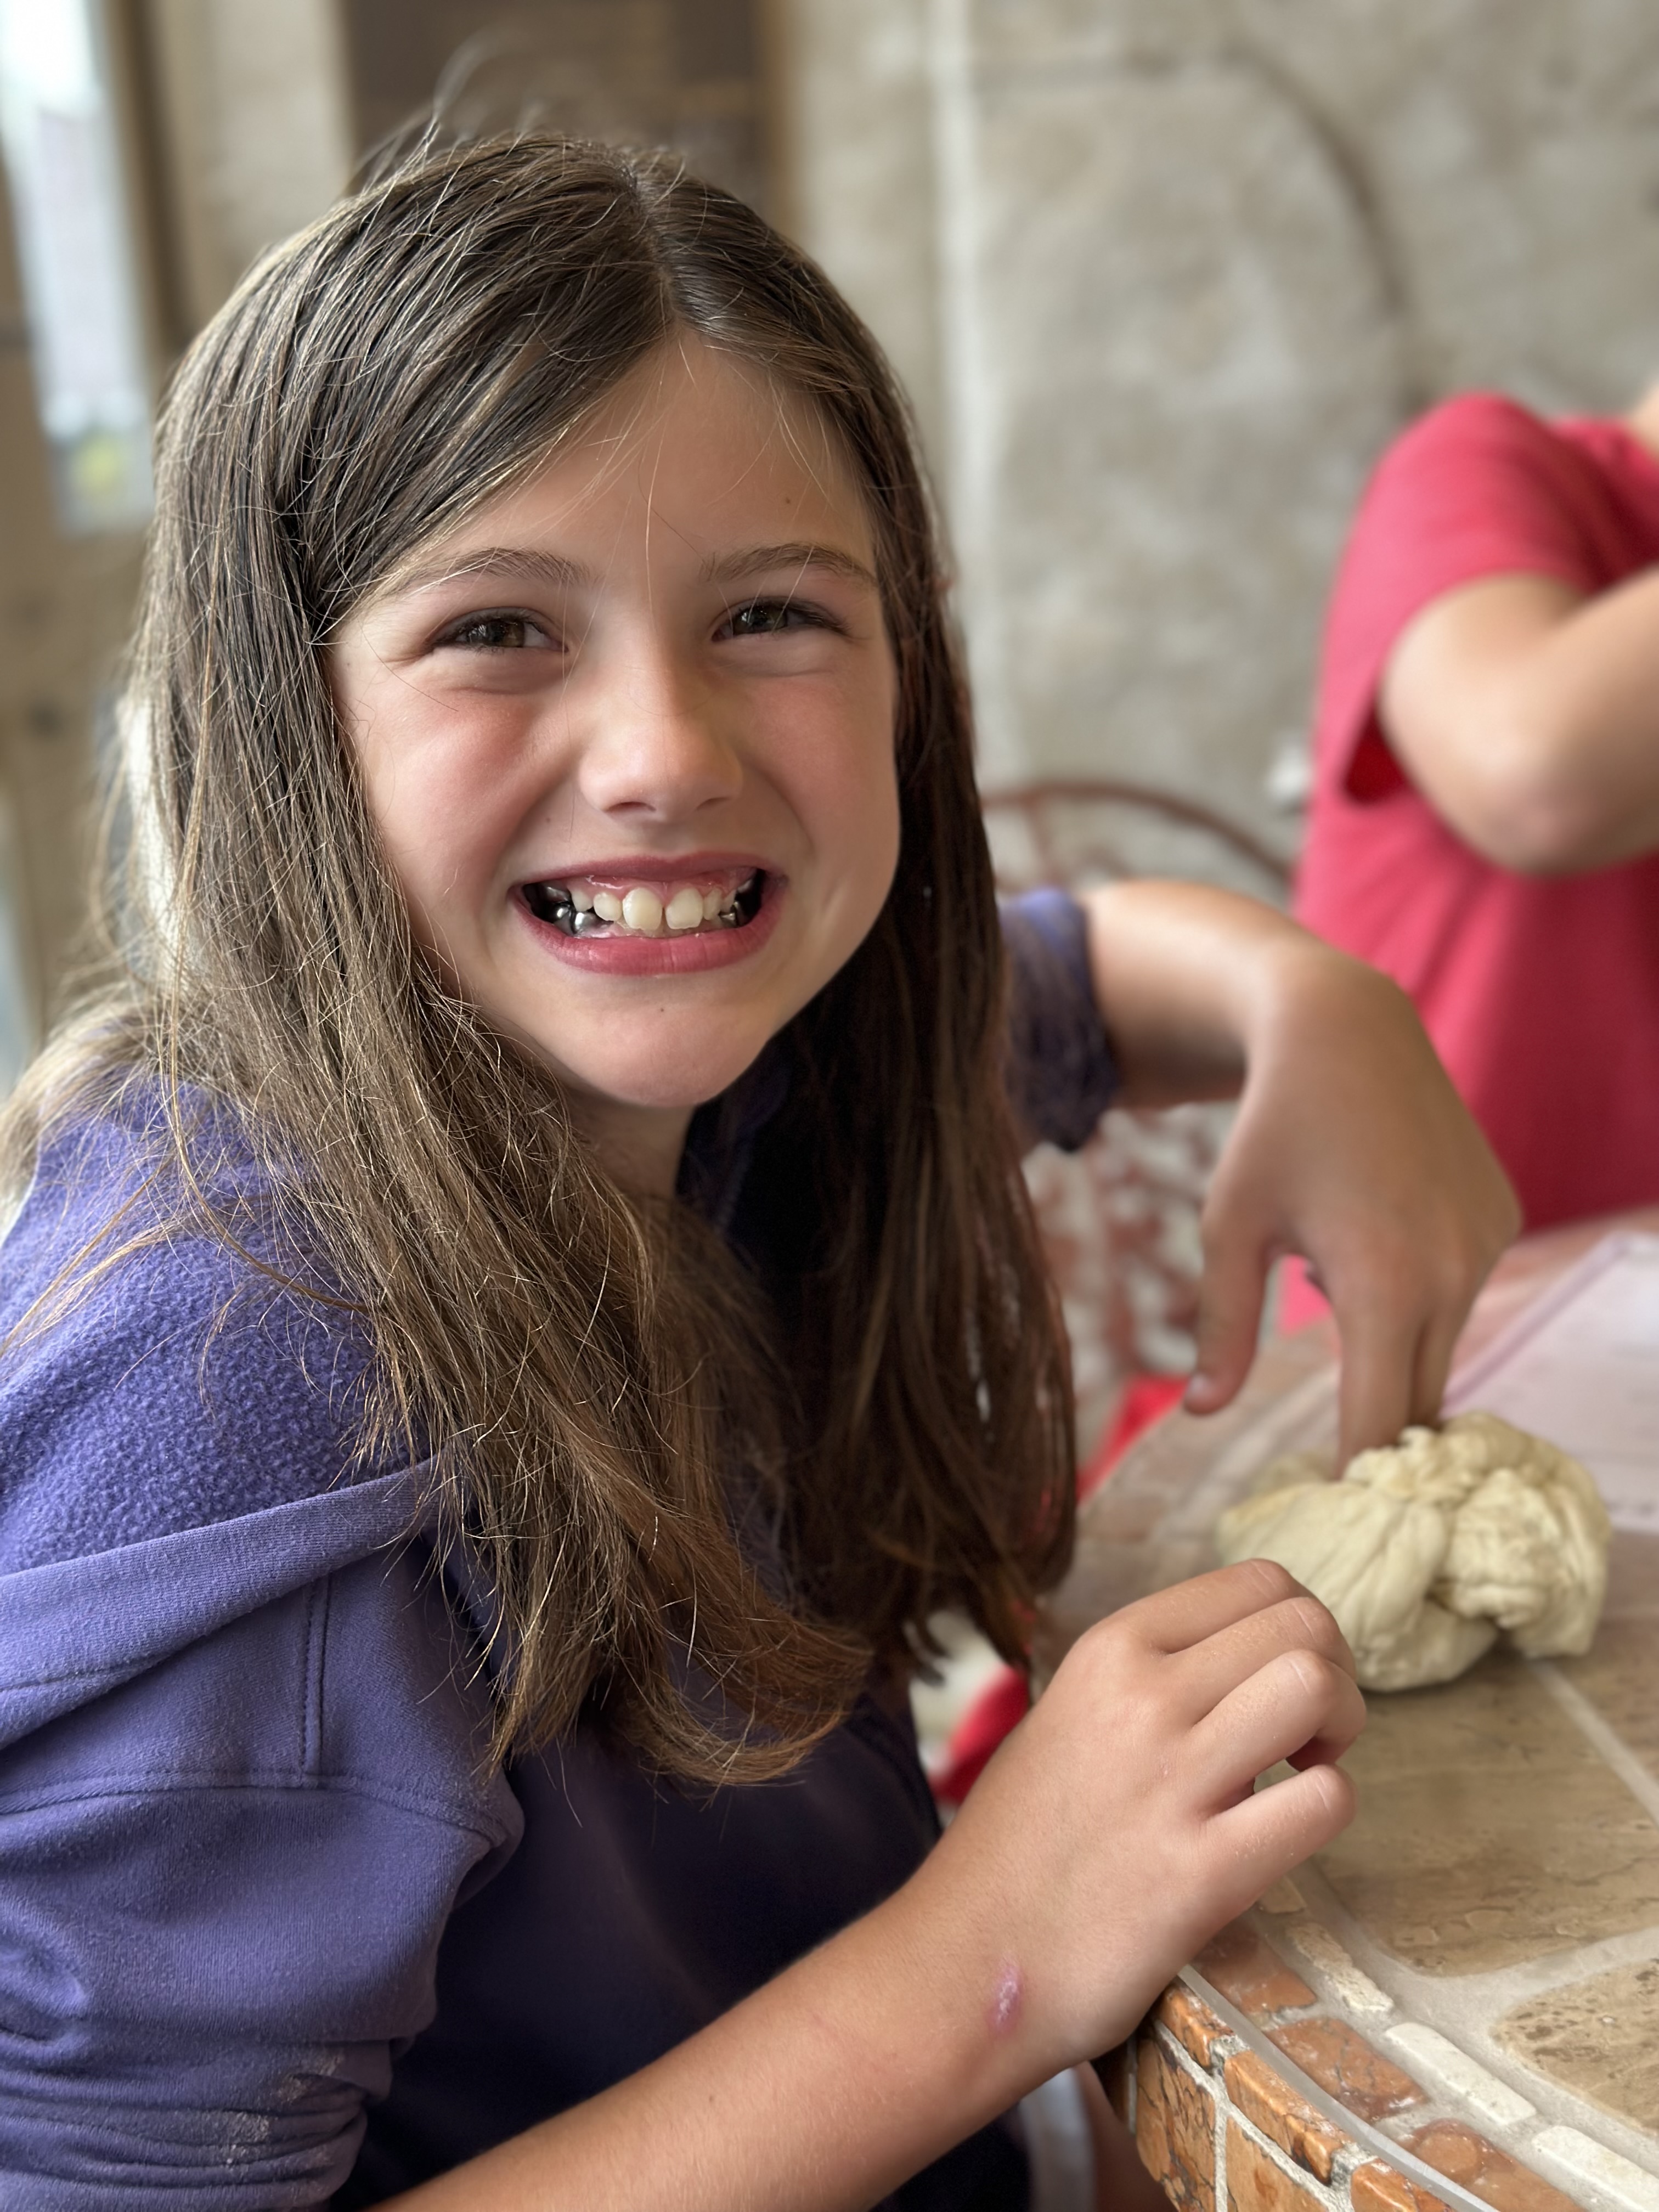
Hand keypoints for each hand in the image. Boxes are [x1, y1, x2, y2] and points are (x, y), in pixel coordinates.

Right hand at [916, 1560, 1363, 2073]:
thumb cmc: (1018, 1845)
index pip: (1258, 1581)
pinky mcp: (1203, 1874)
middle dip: (1335, 1674)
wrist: (964, 1962)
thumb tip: (1238, 1664)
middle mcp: (1142, 1697)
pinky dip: (1330, 1809)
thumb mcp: (1066, 1716)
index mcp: (1110, 1650)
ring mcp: (1172, 1782)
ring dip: (1341, 1728)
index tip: (1281, 1681)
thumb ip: (1148, 1680)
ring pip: (1315, 1688)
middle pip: (1303, 1624)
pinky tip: (1287, 1832)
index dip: (1298, 1628)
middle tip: (1309, 1734)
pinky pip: (1322, 1802)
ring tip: (1306, 1771)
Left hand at [1185, 946, 1518, 1462]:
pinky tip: (1380, 1258)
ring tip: (1349, 1343)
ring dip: (1399, 1359)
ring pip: (1445, 1346)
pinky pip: (1464, 1293)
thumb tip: (1204, 1415)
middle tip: (1337, 1471)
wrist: (1345, 1032)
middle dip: (1380, 1435)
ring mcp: (1488, 1244)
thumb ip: (1222, 1329)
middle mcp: (1453, 1271)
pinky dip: (1425, 1303)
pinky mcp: (1503, 1218)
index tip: (1330, 1516)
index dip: (1355, 1477)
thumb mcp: (1230, 1228)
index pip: (1380, 1423)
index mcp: (1381, 1284)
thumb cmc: (1270, 1133)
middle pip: (1418, 1398)